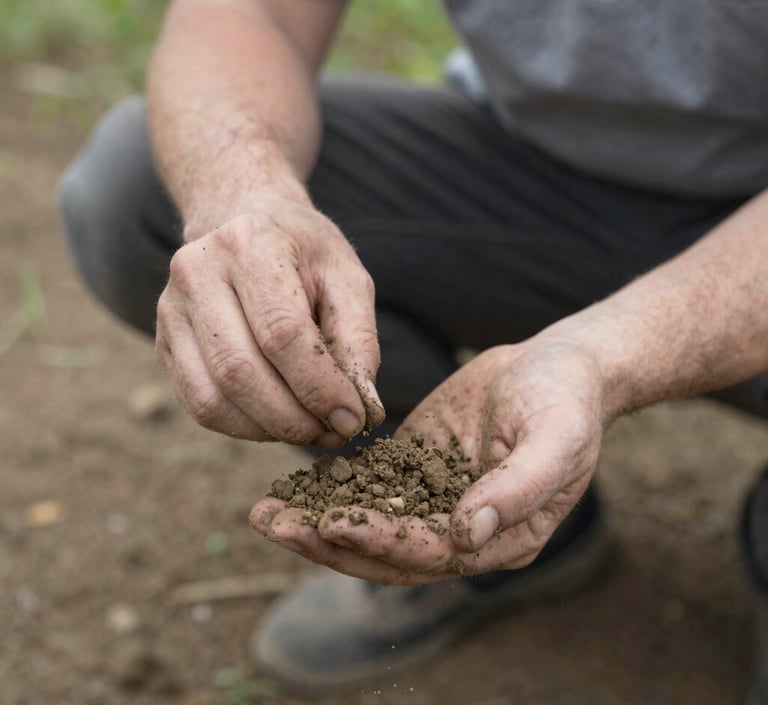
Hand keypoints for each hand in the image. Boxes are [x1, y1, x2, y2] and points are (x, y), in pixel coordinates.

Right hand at [155, 199, 383, 445]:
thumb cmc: (304, 254)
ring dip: (270, 430)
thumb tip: (362, 410)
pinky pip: (199, 404)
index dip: (320, 387)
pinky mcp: (164, 341)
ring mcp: (171, 308)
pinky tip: (277, 421)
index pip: (282, 333)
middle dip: (295, 418)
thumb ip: (359, 341)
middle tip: (335, 432)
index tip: (353, 418)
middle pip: (241, 371)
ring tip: (311, 429)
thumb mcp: (347, 279)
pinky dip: (244, 427)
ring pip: (214, 398)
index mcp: (250, 243)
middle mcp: (197, 271)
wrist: (245, 222)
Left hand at [250, 338, 607, 583]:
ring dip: (318, 522)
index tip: (334, 522)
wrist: (556, 366)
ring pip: (370, 522)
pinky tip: (293, 482)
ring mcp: (436, 499)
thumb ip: (519, 488)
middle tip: (273, 525)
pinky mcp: (417, 467)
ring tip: (265, 511)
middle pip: (388, 551)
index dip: (382, 541)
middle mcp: (462, 530)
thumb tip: (468, 532)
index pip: (431, 552)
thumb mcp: (557, 439)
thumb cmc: (567, 401)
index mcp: (501, 537)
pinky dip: (332, 489)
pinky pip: (369, 486)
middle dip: (329, 542)